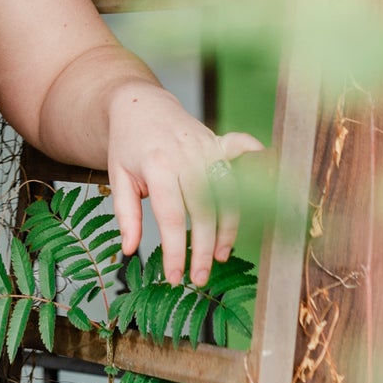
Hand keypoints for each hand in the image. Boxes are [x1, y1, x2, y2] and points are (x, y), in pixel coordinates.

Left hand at [105, 82, 263, 286]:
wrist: (139, 105)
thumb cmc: (127, 145)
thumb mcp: (117, 177)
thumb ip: (125, 214)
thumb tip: (128, 250)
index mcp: (157, 165)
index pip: (171, 217)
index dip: (176, 250)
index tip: (175, 277)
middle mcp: (186, 156)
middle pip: (203, 210)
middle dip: (203, 249)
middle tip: (199, 278)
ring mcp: (206, 147)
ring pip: (227, 194)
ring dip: (228, 228)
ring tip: (219, 255)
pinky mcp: (219, 142)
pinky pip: (243, 154)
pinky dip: (258, 167)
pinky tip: (265, 193)